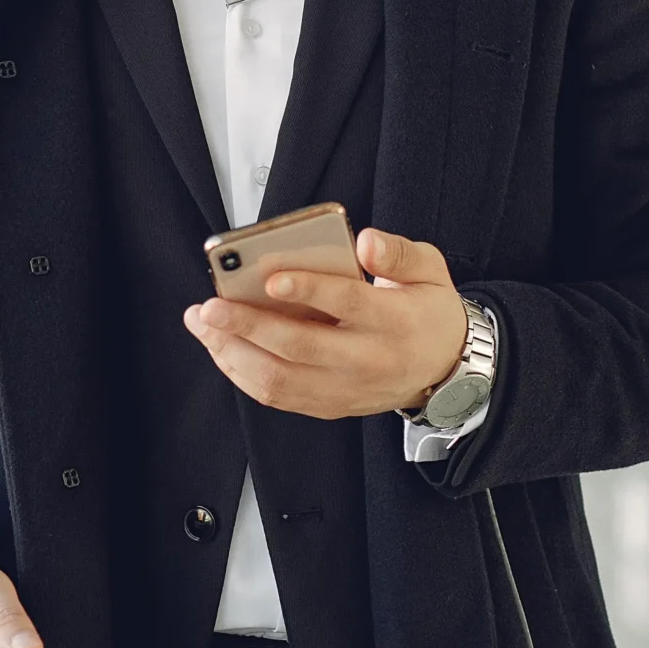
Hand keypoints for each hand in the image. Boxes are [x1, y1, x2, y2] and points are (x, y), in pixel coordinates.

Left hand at [182, 227, 466, 419]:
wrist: (445, 370)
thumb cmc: (427, 310)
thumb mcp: (430, 271)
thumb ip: (398, 254)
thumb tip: (365, 241)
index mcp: (394, 321)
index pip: (347, 304)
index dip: (309, 290)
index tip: (271, 278)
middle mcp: (368, 361)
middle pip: (301, 346)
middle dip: (249, 326)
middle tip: (210, 307)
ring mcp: (346, 389)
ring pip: (280, 379)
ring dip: (233, 353)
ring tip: (203, 324)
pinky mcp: (330, 405)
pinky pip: (278, 396)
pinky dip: (243, 372)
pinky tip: (220, 347)